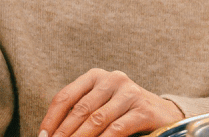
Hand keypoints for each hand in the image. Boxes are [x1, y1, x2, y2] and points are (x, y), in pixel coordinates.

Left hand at [40, 69, 183, 136]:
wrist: (165, 114)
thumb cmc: (125, 112)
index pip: (66, 96)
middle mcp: (111, 80)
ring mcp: (128, 93)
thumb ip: (82, 113)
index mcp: (95, 77)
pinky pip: (117, 128)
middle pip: (80, 109)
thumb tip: (54, 133)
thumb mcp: (102, 105)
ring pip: (97, 119)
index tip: (43, 135)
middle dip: (64, 132)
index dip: (52, 118)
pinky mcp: (143, 109)